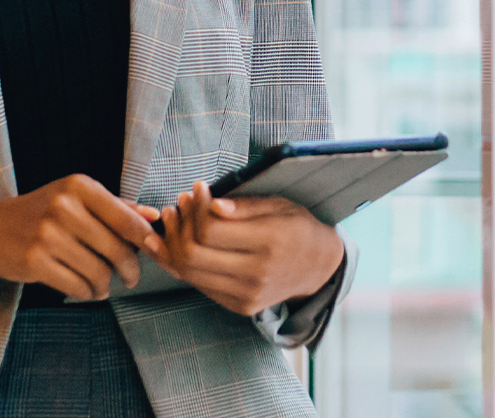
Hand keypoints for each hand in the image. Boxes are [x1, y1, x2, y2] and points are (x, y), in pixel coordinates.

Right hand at [0, 174, 166, 300]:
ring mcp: (48, 235)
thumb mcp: (77, 198)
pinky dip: (87, 293)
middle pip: (117, 249)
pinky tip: (87, 291)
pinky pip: (77, 286)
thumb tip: (154, 217)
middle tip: (130, 278)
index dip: (147, 242)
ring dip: (106, 286)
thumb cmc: (41, 212)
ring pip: (98, 272)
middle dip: (130, 270)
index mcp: (80, 187)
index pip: (127, 219)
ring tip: (103, 286)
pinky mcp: (35, 261)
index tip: (156, 254)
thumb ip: (117, 207)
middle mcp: (64, 207)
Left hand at [154, 181, 344, 316]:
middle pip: (193, 254)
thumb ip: (243, 206)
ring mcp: (247, 294)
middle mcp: (257, 273)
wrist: (319, 267)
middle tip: (180, 205)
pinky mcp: (240, 306)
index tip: (198, 188)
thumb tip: (211, 205)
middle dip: (179, 227)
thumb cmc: (297, 228)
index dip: (197, 207)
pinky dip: (185, 264)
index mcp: (269, 241)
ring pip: (190, 273)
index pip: (211, 230)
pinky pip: (200, 286)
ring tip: (177, 221)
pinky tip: (184, 242)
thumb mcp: (279, 205)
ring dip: (175, 246)